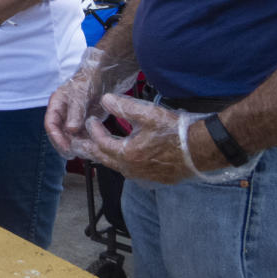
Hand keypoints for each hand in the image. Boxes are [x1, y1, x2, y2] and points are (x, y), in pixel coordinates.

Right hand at [44, 47, 138, 157]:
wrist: (107, 73)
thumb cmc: (91, 79)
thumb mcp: (81, 93)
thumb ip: (75, 111)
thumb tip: (71, 129)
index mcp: (57, 103)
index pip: (51, 124)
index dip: (56, 137)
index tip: (66, 148)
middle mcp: (64, 111)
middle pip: (59, 132)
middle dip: (65, 143)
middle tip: (75, 154)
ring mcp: (75, 116)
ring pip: (71, 135)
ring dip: (76, 144)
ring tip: (85, 152)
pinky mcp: (86, 119)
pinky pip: (83, 134)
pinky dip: (86, 140)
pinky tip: (93, 146)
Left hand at [70, 95, 190, 182]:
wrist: (201, 150)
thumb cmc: (176, 131)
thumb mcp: (149, 114)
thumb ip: (124, 106)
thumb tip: (104, 99)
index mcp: (128, 153)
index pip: (100, 143)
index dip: (93, 130)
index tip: (91, 119)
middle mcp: (131, 169)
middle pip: (102, 159)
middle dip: (88, 148)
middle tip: (75, 142)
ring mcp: (141, 175)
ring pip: (114, 166)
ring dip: (102, 156)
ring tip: (93, 147)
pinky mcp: (151, 178)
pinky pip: (127, 171)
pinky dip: (117, 161)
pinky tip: (119, 155)